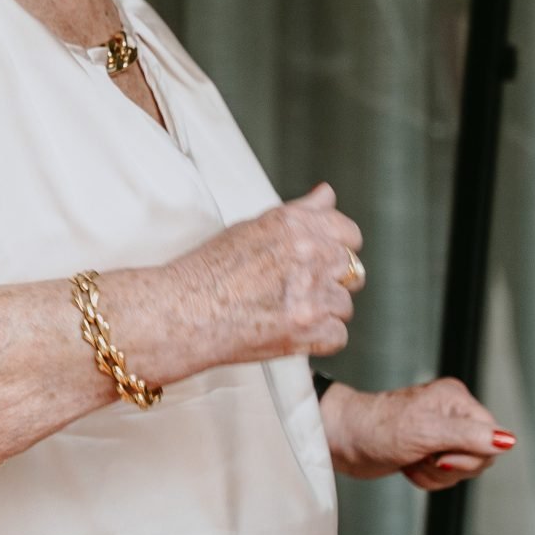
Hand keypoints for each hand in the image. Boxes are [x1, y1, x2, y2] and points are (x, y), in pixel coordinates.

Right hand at [166, 183, 364, 367]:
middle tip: (296, 289)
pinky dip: (317, 338)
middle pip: (351, 270)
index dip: (336, 248)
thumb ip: (299, 212)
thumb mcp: (252, 227)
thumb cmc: (207, 272)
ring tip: (284, 311)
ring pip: (344, 305)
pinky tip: (288, 329)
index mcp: (293, 224)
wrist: (182, 312)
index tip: (322, 260)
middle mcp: (308, 254)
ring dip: (322, 311)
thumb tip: (326, 195)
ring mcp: (312, 293)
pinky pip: (337, 336)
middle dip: (330, 281)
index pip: (348, 233)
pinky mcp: (310, 329)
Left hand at [322, 376, 513, 488]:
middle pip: (480, 457)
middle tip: (423, 456)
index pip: (492, 437)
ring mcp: (441, 433)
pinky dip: (426, 478)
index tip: (440, 455)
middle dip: (449, 467)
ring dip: (435, 474)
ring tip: (411, 460)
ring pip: (462, 470)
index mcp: (456, 399)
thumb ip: (468, 436)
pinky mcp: (429, 450)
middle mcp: (452, 414)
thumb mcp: (425, 432)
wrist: (341, 440)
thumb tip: (508, 440)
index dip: (469, 455)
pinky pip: (445, 476)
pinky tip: (407, 466)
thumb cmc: (375, 428)